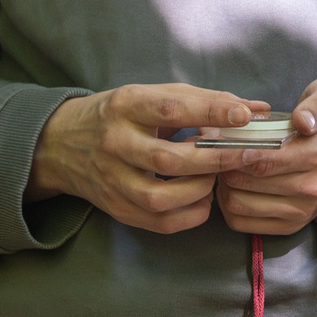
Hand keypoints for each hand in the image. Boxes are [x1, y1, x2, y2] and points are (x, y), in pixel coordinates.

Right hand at [27, 83, 263, 234]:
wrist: (59, 143)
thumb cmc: (121, 114)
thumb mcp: (153, 95)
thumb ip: (205, 100)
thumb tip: (257, 109)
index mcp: (126, 106)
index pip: (171, 109)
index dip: (211, 113)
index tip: (245, 116)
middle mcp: (115, 143)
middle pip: (168, 159)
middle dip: (215, 160)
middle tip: (249, 156)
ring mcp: (112, 179)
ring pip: (160, 197)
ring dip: (200, 190)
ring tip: (218, 178)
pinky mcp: (114, 207)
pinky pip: (157, 222)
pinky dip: (189, 214)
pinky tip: (203, 198)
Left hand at [214, 77, 316, 235]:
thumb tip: (301, 121)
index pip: (266, 159)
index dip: (235, 149)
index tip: (220, 135)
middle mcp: (314, 187)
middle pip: (247, 180)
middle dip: (223, 163)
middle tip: (214, 147)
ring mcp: (303, 210)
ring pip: (240, 204)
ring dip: (222, 185)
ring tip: (222, 165)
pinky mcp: (293, 225)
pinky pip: (243, 222)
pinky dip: (228, 205)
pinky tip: (231, 186)